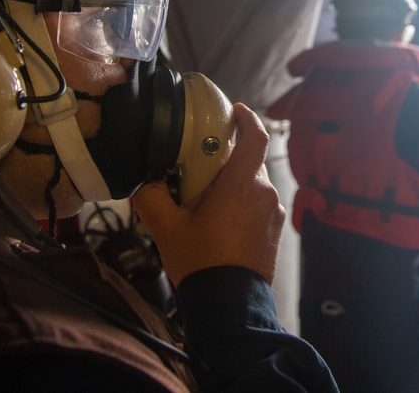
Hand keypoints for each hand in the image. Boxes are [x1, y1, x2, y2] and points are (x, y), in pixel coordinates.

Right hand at [131, 103, 284, 285]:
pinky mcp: (274, 231)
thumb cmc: (200, 264)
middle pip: (248, 162)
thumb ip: (151, 196)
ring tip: (205, 203)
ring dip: (233, 186)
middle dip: (226, 161)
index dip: (247, 118)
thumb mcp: (165, 227)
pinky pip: (258, 205)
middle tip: (199, 170)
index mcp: (241, 185)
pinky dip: (242, 204)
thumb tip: (144, 182)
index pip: (256, 137)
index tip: (235, 112)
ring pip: (253, 185)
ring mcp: (272, 214)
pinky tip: (219, 222)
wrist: (227, 305)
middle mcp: (264, 194)